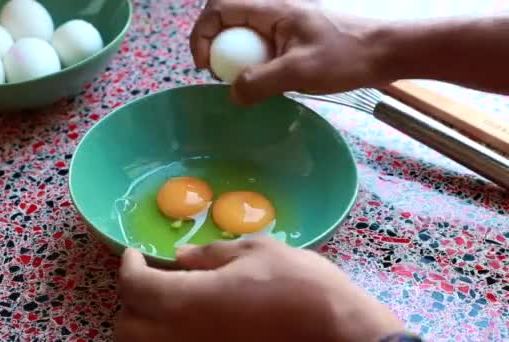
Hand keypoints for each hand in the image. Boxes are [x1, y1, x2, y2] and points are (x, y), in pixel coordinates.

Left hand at [114, 237, 404, 341]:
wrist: (341, 335)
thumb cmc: (301, 286)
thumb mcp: (258, 252)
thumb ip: (211, 255)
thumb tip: (180, 256)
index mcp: (187, 301)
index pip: (134, 286)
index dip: (128, 265)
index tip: (134, 253)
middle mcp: (181, 337)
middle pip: (126, 327)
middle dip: (131, 301)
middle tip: (150, 280)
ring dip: (144, 326)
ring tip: (164, 306)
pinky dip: (168, 340)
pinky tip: (188, 325)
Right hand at [190, 0, 385, 104]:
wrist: (385, 53)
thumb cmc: (346, 56)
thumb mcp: (299, 71)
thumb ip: (260, 82)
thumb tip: (232, 94)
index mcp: (272, 10)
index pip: (219, 9)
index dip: (202, 35)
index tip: (205, 66)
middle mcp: (274, 12)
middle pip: (228, 21)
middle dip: (215, 47)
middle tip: (220, 76)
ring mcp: (285, 25)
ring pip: (244, 36)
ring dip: (235, 58)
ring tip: (241, 83)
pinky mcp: (294, 39)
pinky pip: (262, 47)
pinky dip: (254, 64)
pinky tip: (265, 84)